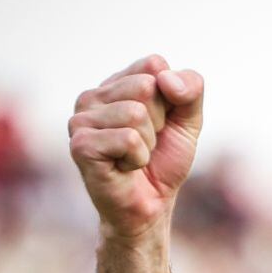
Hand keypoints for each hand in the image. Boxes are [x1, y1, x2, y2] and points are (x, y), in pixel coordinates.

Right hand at [69, 55, 203, 239]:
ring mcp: (81, 120)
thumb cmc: (163, 164)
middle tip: (146, 145)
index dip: (170, 99)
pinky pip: (129, 139)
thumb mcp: (188, 122)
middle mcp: (92, 97)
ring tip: (135, 158)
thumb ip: (191, 90)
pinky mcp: (81, 145)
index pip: (154, 65)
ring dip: (148, 144)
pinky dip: (138, 159)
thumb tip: (165, 79)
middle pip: (146, 87)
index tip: (160, 125)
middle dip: (159, 122)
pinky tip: (125, 168)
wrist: (150, 208)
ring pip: (137, 113)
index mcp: (115, 84)